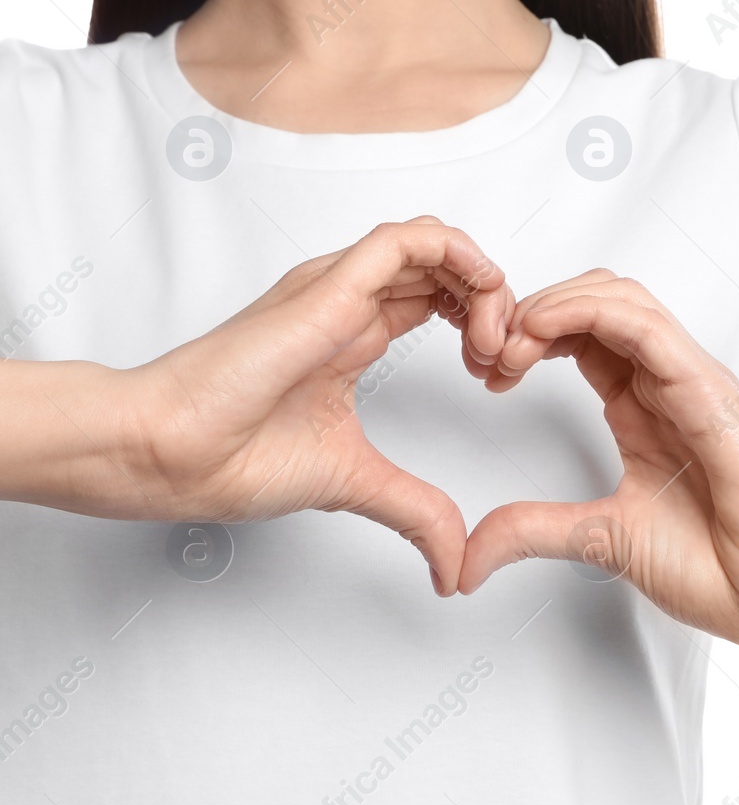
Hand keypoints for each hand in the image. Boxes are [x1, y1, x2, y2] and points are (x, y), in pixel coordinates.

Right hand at [129, 217, 515, 594]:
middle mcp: (347, 302)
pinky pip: (402, 240)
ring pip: (432, 244)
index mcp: (353, 334)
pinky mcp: (326, 288)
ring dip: (483, 281)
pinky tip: (478, 299)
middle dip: (494, 304)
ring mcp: (336, 289)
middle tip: (504, 359)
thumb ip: (414, 512)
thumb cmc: (232, 457)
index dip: (482, 323)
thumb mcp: (356, 484)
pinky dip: (457, 256)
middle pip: (445, 267)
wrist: (169, 455)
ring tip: (490, 341)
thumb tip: (454, 564)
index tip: (494, 376)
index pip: (437, 297)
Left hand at [458, 271, 738, 661]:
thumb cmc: (722, 568)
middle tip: (486, 351)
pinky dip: (590, 313)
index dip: (524, 335)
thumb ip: (537, 531)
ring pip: (621, 299)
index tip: (483, 370)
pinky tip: (544, 331)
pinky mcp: (709, 393)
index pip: (580, 335)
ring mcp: (692, 383)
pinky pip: (649, 329)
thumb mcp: (601, 540)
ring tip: (510, 340)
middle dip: (531, 310)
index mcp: (643, 409)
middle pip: (596, 301)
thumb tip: (468, 553)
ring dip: (554, 304)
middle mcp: (667, 385)